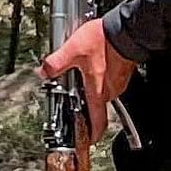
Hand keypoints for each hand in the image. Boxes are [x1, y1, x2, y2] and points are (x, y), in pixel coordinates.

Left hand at [38, 18, 136, 148]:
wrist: (126, 30)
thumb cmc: (105, 41)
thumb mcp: (73, 50)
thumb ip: (56, 63)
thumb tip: (44, 71)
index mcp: (98, 92)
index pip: (97, 123)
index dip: (92, 135)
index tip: (87, 140)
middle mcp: (111, 91)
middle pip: (95, 106)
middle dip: (83, 103)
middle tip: (71, 96)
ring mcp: (118, 82)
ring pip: (101, 92)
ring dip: (90, 89)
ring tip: (79, 76)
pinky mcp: (122, 72)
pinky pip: (108, 81)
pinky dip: (99, 78)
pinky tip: (92, 64)